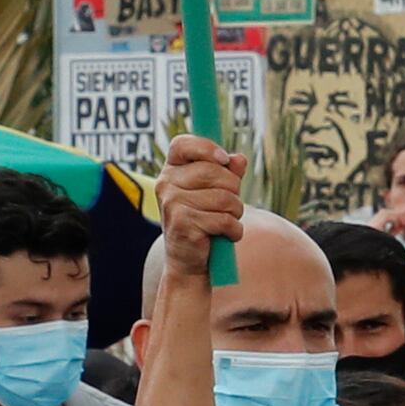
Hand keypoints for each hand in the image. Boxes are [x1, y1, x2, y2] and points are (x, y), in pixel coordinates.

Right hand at [158, 136, 247, 281]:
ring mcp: (171, 203)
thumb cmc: (205, 220)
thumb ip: (228, 173)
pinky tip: (226, 235)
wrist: (189, 261)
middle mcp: (166, 183)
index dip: (206, 147)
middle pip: (215, 172)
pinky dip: (234, 230)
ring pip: (224, 198)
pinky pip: (224, 220)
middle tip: (228, 205)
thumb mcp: (217, 192)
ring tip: (226, 221)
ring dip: (236, 212)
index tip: (224, 159)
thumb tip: (239, 159)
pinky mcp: (182, 224)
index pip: (182, 144)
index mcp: (171, 170)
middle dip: (234, 190)